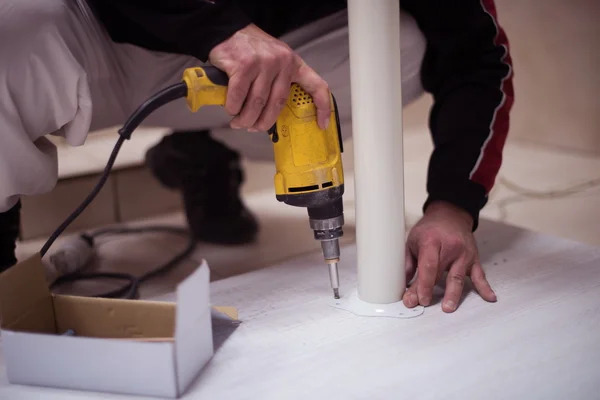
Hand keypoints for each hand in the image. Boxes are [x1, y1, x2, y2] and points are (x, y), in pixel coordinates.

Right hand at [208, 24, 330, 131]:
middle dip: (263, 122)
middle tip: (253, 128)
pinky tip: (231, 110)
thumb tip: (271, 115)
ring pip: (257, 103)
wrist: (228, 30)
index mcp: (294, 64)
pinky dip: (233, 107)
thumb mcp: (274, 61)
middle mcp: (282, 63)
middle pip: (277, 104)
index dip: (323, 106)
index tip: (322, 124)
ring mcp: (263, 63)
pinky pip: (239, 96)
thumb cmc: (251, 51)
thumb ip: (278, 83)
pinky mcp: (244, 65)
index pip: (317, 85)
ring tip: (238, 123)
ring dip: (246, 118)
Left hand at [402, 201, 496, 312]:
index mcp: (432, 241)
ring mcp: (464, 254)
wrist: (451, 216)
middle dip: (431, 291)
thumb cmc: (430, 229)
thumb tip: (402, 286)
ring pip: (458, 277)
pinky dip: (484, 287)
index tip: (416, 298)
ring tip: (448, 308)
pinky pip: (479, 275)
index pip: (428, 265)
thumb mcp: (413, 240)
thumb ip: (408, 263)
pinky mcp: (474, 259)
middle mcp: (450, 247)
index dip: (422, 284)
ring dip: (453, 294)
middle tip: (424, 304)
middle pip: (440, 273)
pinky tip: (489, 298)